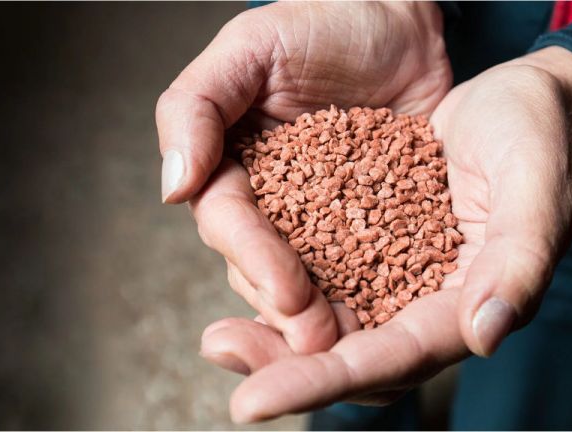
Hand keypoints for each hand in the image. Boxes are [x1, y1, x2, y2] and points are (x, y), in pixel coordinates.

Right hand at [156, 2, 450, 353]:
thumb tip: (170, 188)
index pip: (231, 224)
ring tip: (354, 346)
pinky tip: (394, 326)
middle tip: (318, 341)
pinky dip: (380, 298)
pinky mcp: (379, 223)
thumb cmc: (323, 24)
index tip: (286, 294)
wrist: (401, 23)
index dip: (254, 261)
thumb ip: (197, 106)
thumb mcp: (252, 48)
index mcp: (235, 169)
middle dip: (289, 309)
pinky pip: (375, 267)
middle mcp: (276, 204)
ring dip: (330, 318)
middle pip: (266, 268)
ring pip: (316, 281)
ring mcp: (328, 219)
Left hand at [200, 46, 571, 421]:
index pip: (392, 358)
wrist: (525, 102)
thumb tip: (484, 336)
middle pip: (351, 357)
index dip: (323, 381)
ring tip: (217, 338)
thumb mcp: (538, 188)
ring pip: (330, 326)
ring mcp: (399, 273)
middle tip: (220, 354)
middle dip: (283, 369)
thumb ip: (519, 262)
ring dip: (273, 335)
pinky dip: (284, 287)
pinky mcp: (376, 239)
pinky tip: (246, 276)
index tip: (252, 401)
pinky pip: (325, 278)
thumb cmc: (541, 138)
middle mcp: (428, 301)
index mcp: (469, 303)